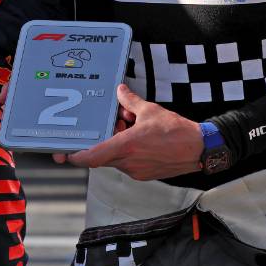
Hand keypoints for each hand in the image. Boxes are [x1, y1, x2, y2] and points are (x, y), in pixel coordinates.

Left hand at [53, 84, 202, 180]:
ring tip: (129, 126)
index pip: (92, 157)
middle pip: (102, 155)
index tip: (65, 152)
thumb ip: (130, 101)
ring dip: (115, 144)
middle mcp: (128, 162)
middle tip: (112, 124)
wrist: (200, 150)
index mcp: (126, 146)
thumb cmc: (176, 131)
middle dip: (101, 140)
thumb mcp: (150, 110)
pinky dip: (126, 151)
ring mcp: (136, 171)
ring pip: (114, 158)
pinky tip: (137, 137)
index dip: (76, 156)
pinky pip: (127, 163)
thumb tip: (120, 91)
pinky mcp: (144, 174)